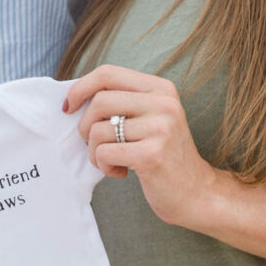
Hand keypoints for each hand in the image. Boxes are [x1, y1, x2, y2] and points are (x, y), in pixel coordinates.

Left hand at [64, 65, 217, 227]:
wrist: (196, 192)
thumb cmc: (162, 155)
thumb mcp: (150, 118)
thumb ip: (122, 102)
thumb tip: (74, 96)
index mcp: (160, 88)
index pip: (108, 73)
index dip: (80, 88)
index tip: (69, 107)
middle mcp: (164, 103)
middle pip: (99, 101)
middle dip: (85, 127)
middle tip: (95, 145)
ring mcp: (160, 128)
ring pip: (98, 130)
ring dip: (94, 151)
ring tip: (111, 161)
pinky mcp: (152, 154)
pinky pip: (104, 153)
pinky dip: (103, 166)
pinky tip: (120, 172)